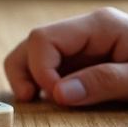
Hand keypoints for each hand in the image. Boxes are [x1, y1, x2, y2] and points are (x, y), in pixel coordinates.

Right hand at [3, 6, 127, 104]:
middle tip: (31, 100)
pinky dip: (44, 80)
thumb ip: (103, 83)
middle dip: (24, 70)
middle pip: (34, 42)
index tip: (56, 98)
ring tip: (36, 100)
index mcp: (99, 25)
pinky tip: (53, 98)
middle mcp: (86, 29)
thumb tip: (58, 94)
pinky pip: (54, 64)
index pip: (44, 39)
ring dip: (30, 75)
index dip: (40, 69)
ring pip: (36, 52)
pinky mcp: (88, 58)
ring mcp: (85, 43)